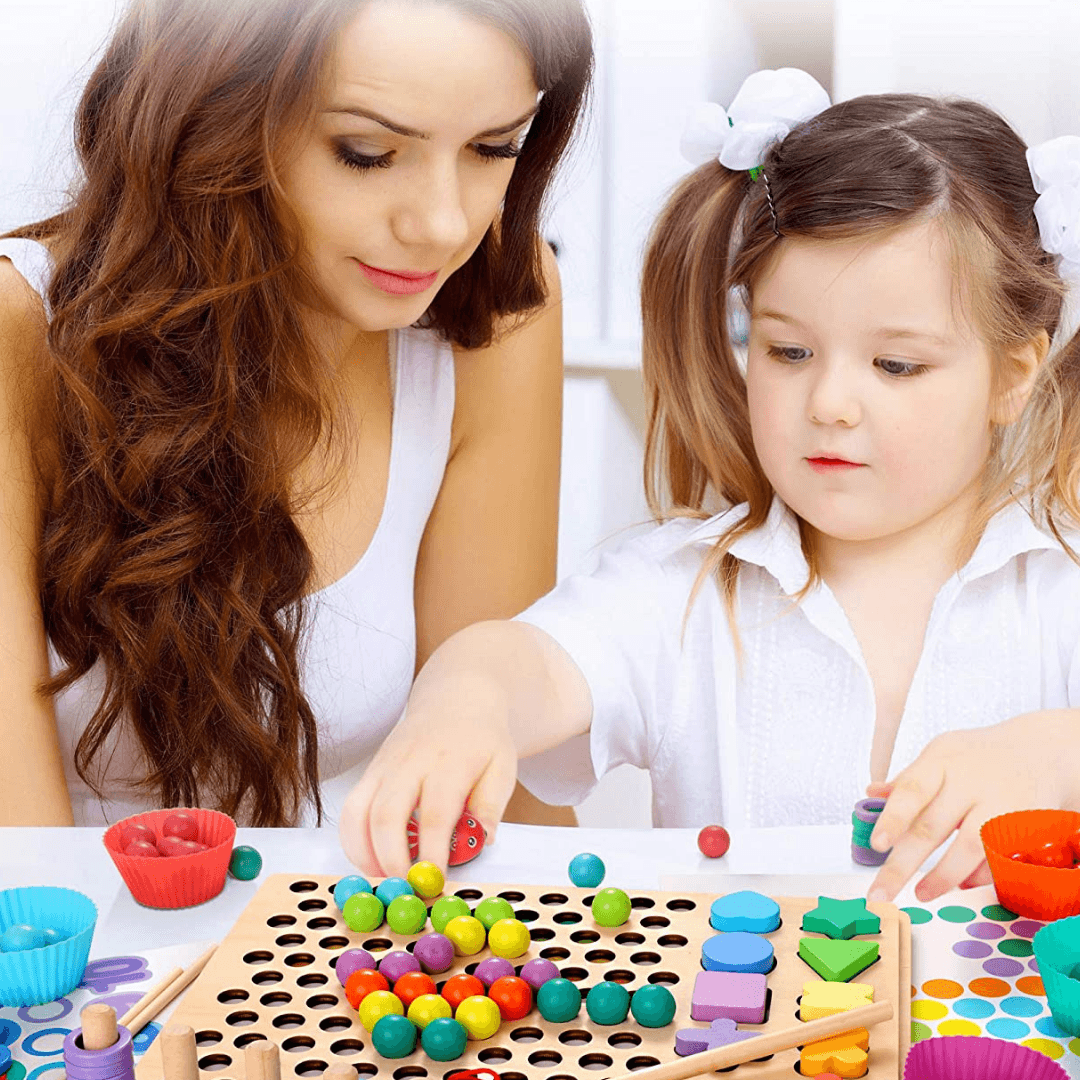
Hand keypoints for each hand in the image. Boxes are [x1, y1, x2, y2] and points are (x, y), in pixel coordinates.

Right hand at [338, 671, 517, 877]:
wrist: (456, 698)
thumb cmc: (483, 739)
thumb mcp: (502, 767)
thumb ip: (491, 805)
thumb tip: (481, 841)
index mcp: (449, 762)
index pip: (435, 813)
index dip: (432, 853)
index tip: (436, 881)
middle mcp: (410, 762)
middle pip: (387, 815)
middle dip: (391, 860)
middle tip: (405, 889)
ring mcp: (385, 765)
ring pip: (358, 812)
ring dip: (365, 853)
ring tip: (385, 879)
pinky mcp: (370, 770)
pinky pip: (350, 808)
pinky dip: (354, 840)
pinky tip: (372, 859)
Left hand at [866, 709, 1079, 902]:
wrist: (1042, 751)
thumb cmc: (978, 757)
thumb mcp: (941, 755)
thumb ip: (909, 779)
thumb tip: (871, 793)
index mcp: (941, 762)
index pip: (912, 790)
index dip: (893, 819)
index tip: (877, 845)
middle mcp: (970, 783)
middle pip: (932, 827)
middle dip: (902, 865)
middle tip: (880, 893)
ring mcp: (999, 806)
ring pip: (969, 848)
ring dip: (942, 877)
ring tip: (921, 894)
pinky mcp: (1023, 828)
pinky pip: (998, 860)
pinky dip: (979, 876)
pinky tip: (961, 884)